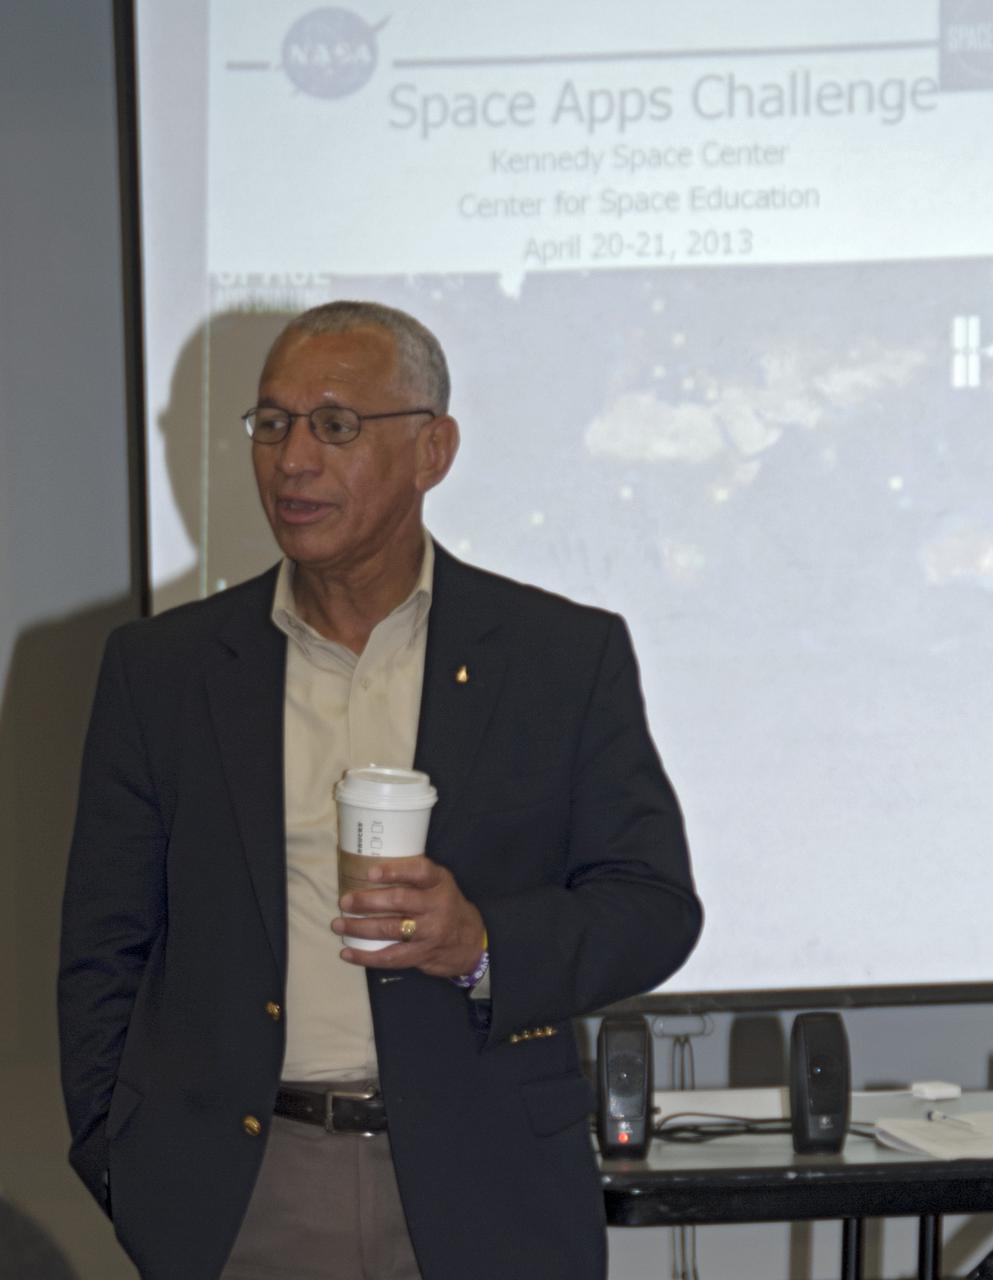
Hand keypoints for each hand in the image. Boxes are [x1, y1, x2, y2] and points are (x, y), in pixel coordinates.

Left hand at [331, 855, 485, 977]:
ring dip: (360, 928)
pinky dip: (366, 957)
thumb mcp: (440, 885)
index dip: (394, 871)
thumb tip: (370, 865)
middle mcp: (436, 906)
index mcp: (439, 883)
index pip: (419, 872)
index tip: (370, 872)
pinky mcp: (421, 955)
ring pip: (390, 930)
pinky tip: (347, 953)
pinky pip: (390, 957)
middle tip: (345, 901)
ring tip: (339, 924)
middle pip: (399, 901)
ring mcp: (429, 933)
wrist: (471, 942)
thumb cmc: (446, 905)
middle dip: (367, 901)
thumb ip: (415, 877)